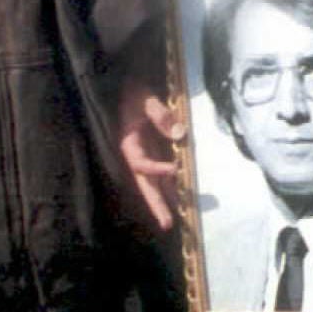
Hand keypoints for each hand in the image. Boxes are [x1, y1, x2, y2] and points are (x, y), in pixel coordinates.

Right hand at [118, 84, 182, 230]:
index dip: (156, 169)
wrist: (128, 87)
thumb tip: (179, 134)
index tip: (175, 169)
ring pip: (154, 183)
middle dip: (157, 204)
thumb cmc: (134, 92)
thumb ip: (160, 114)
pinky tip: (184, 199)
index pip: (141, 163)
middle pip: (145, 184)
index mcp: (129, 144)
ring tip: (176, 220)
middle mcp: (136, 155)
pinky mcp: (156, 153)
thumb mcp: (145, 98)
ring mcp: (146, 156)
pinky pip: (164, 174)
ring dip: (166, 201)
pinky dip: (173, 186)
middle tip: (168, 223)